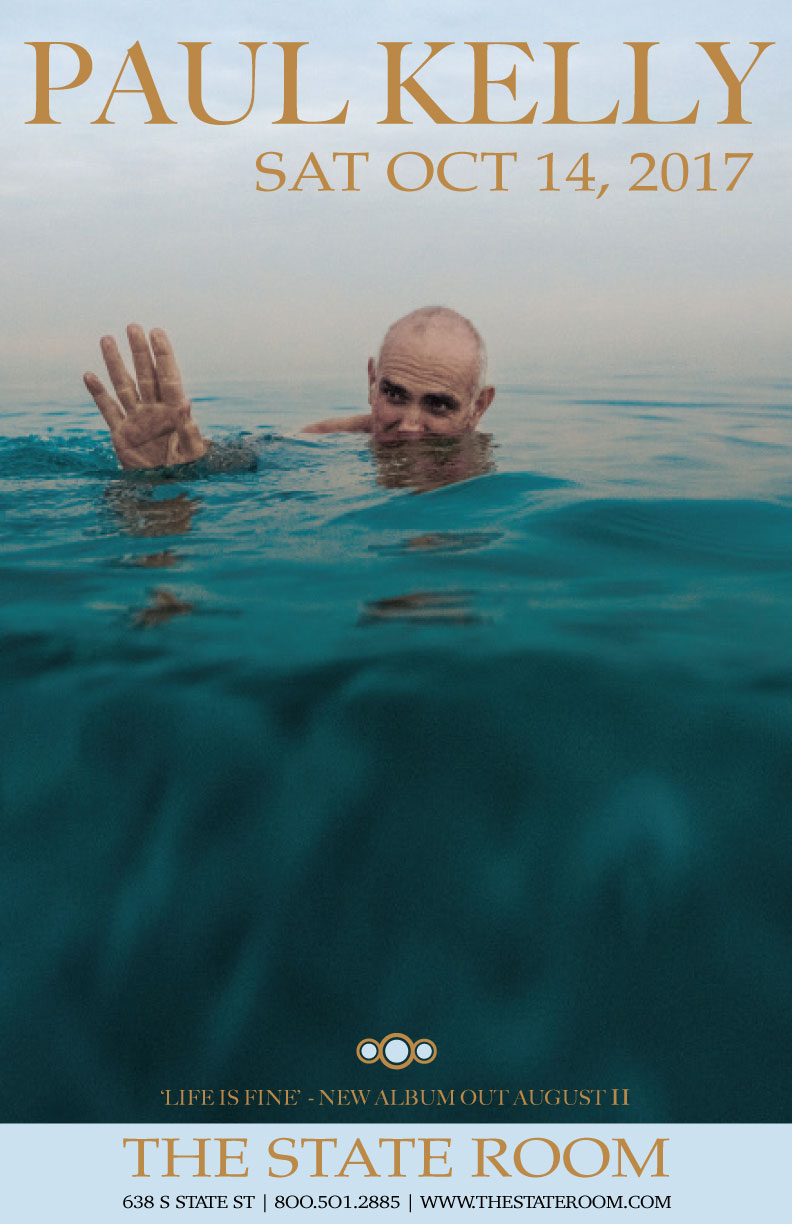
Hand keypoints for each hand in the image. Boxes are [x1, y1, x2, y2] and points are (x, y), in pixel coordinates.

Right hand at [84, 325, 207, 469]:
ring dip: (115, 363)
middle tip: (132, 327)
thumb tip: (186, 402)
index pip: (168, 377)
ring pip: (124, 385)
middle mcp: (154, 411)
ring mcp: (136, 420)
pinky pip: (108, 410)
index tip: (156, 332)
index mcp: (174, 412)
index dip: (162, 355)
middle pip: (145, 374)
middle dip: (139, 351)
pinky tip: (90, 375)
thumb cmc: (187, 472)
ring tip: (107, 339)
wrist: (168, 491)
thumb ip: (189, 429)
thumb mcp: (193, 453)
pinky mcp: (121, 434)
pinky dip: (98, 393)